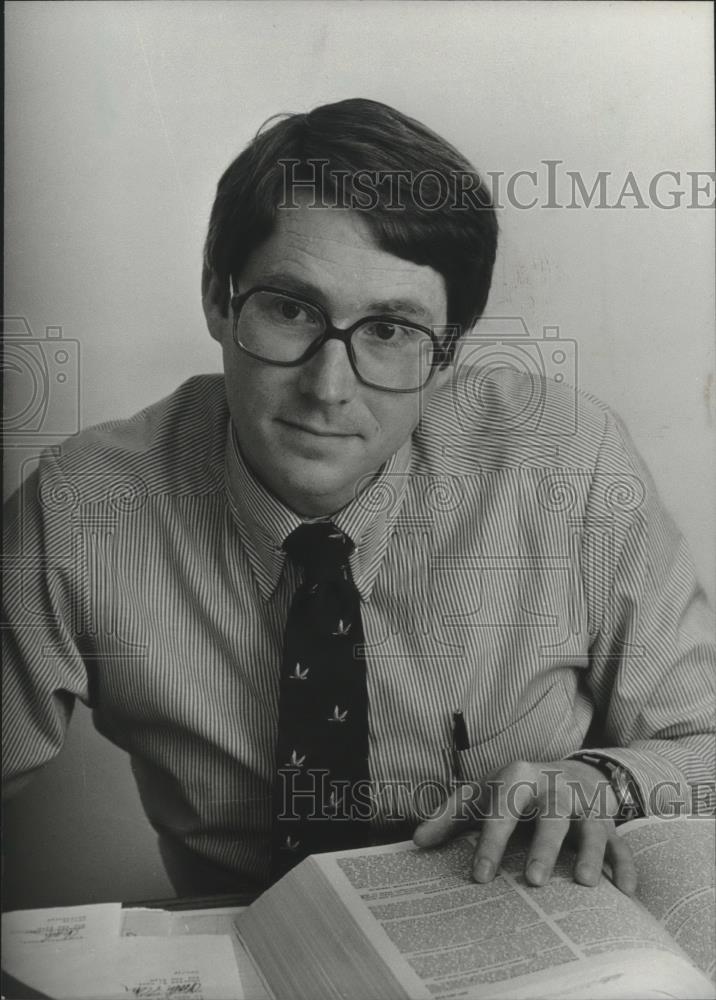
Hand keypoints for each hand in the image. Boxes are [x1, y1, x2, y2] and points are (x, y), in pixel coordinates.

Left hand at [413, 759, 636, 894]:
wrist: (570, 771)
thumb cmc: (517, 791)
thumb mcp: (482, 794)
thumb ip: (450, 815)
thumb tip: (417, 841)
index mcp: (519, 778)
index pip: (503, 809)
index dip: (491, 842)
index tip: (480, 876)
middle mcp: (555, 788)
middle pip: (552, 815)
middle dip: (544, 847)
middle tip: (533, 881)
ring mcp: (585, 806)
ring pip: (591, 827)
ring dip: (589, 853)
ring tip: (584, 884)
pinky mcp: (609, 823)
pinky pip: (621, 844)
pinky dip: (625, 866)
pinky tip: (623, 891)